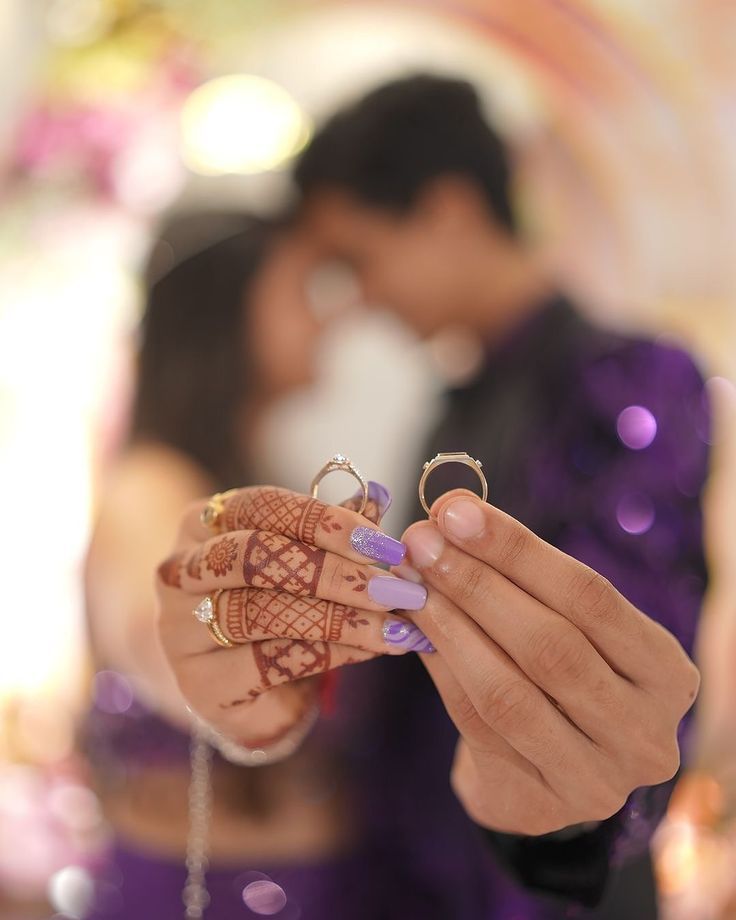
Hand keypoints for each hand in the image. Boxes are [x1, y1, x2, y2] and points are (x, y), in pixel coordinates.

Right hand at [156, 483, 429, 748]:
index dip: (325, 522)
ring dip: (340, 618)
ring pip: (262, 612)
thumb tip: (379, 493)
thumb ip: (336, 529)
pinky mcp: (199, 684)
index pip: (262, 507)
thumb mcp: (308, 559)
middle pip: (255, 556)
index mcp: (204, 523)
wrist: (250, 691)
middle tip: (392, 587)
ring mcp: (180, 630)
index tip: (383, 544)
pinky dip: (329, 654)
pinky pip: (268, 663)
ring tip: (394, 625)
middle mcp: (180, 570)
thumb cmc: (280, 607)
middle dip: (333, 572)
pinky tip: (369, 649)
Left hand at [397, 490, 699, 835]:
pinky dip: (440, 669)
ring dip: (448, 627)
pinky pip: (477, 725)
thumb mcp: (568, 625)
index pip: (590, 596)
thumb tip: (446, 520)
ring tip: (410, 583)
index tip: (456, 511)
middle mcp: (645, 731)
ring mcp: (597, 778)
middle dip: (475, 584)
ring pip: (508, 691)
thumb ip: (523, 579)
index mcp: (664, 670)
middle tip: (421, 542)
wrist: (554, 768)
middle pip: (550, 645)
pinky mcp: (542, 805)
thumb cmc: (566, 673)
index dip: (517, 550)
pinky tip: (415, 630)